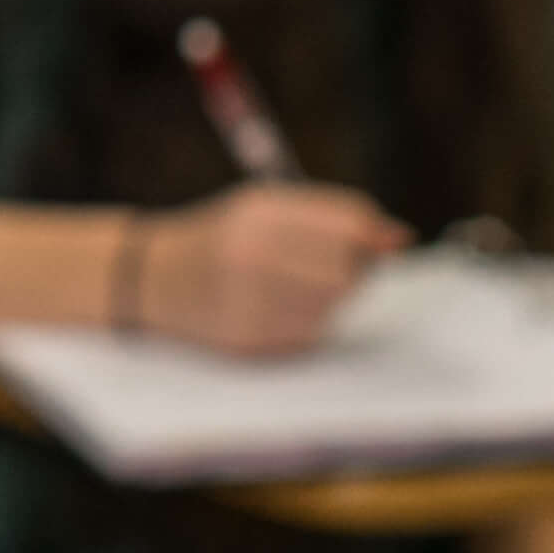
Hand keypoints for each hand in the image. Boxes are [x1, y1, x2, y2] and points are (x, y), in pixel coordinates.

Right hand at [126, 183, 409, 356]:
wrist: (152, 279)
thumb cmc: (223, 238)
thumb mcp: (266, 209)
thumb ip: (333, 216)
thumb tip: (400, 237)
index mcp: (261, 215)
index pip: (351, 225)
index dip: (369, 234)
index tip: (370, 238)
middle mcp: (254, 258)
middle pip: (347, 271)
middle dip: (351, 268)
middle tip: (329, 264)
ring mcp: (249, 304)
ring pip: (333, 306)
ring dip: (329, 297)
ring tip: (293, 284)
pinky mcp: (250, 343)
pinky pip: (311, 334)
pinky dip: (307, 322)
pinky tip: (275, 308)